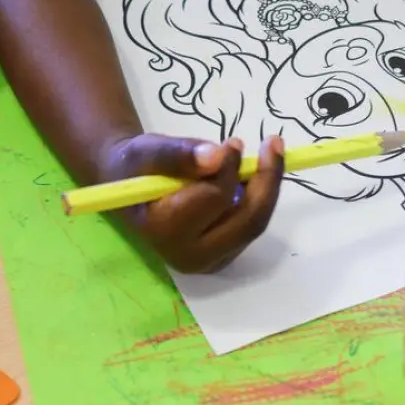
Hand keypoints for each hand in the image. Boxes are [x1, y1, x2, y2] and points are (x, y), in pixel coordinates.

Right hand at [97, 133, 284, 273]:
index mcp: (165, 232)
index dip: (230, 167)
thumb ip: (178, 155)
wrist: (130, 192)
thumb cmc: (136, 169)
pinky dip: (258, 198)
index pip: (215, 199)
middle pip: (247, 220)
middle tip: (273, 143)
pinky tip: (251, 176)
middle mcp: (190, 256)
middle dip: (267, 179)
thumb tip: (217, 157)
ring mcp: (209, 262)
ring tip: (266, 154)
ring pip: (254, 224)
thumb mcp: (148, 152)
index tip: (233, 142)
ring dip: (266, 187)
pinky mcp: (222, 258)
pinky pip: (250, 228)